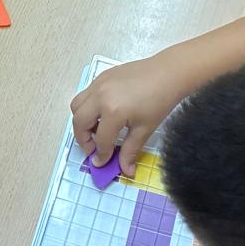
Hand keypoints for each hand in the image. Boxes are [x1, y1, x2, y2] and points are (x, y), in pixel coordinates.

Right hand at [71, 54, 180, 171]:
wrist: (168, 73)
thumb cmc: (160, 100)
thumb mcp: (145, 129)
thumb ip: (130, 151)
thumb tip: (126, 171)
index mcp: (112, 111)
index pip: (101, 140)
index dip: (101, 154)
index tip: (101, 162)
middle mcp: (100, 96)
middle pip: (79, 123)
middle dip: (83, 140)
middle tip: (93, 149)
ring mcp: (98, 84)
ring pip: (76, 106)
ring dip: (81, 122)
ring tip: (96, 130)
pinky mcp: (101, 77)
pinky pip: (85, 94)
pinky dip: (87, 107)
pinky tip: (103, 114)